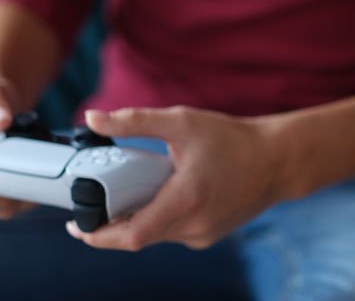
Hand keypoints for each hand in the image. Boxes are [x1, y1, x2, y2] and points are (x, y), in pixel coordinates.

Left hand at [66, 106, 286, 250]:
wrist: (278, 160)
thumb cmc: (233, 139)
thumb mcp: (181, 122)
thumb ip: (134, 122)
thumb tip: (93, 119)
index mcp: (185, 201)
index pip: (131, 236)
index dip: (98, 236)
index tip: (76, 226)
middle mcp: (193, 226)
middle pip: (137, 236)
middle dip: (113, 222)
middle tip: (96, 202)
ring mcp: (202, 235)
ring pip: (155, 235)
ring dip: (137, 218)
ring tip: (132, 191)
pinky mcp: (208, 235)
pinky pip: (172, 232)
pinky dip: (159, 217)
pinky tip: (161, 194)